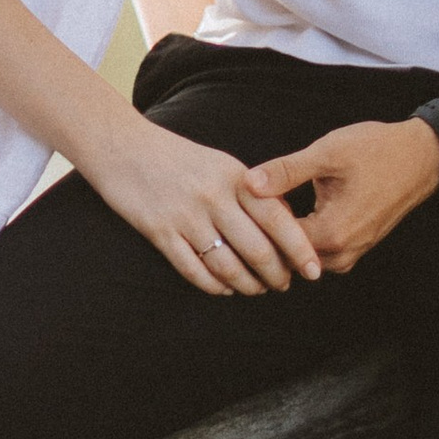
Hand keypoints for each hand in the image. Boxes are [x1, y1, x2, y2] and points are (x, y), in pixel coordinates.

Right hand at [83, 112, 323, 295]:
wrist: (124, 148)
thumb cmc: (178, 158)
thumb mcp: (221, 165)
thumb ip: (253, 192)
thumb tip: (286, 224)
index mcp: (235, 178)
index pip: (278, 220)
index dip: (300, 249)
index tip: (314, 270)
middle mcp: (214, 197)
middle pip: (257, 250)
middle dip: (276, 275)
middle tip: (283, 285)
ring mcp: (186, 216)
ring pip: (227, 266)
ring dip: (247, 285)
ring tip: (256, 290)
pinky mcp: (160, 232)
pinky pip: (194, 270)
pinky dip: (213, 286)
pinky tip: (224, 289)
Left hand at [241, 118, 438, 271]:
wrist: (423, 156)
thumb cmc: (378, 151)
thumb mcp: (327, 153)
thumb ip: (286, 171)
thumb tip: (248, 182)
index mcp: (331, 234)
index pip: (274, 244)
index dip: (252, 223)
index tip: (236, 203)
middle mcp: (341, 253)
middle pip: (285, 256)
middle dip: (263, 233)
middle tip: (241, 208)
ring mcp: (351, 253)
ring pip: (301, 255)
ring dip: (281, 236)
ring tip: (261, 208)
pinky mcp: (356, 247)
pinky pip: (317, 250)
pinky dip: (299, 234)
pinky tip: (286, 210)